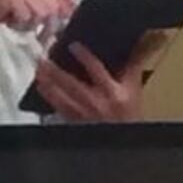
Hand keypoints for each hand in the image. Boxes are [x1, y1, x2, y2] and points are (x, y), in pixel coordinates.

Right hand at [0, 0, 77, 34]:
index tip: (69, 17)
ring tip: (19, 21)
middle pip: (54, 5)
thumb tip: (68, 12)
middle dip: (48, 22)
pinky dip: (20, 25)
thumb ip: (45, 0)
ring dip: (32, 23)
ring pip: (43, 13)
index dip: (69, 4)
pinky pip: (27, 18)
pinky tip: (10, 20)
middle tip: (40, 31)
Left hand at [29, 38, 145, 123]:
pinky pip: (58, 108)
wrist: (123, 140)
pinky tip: (42, 87)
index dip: (84, 57)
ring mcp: (84, 114)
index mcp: (113, 92)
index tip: (73, 45)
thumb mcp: (135, 89)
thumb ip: (135, 64)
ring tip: (38, 69)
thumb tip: (144, 42)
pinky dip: (49, 97)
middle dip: (55, 70)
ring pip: (60, 97)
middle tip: (43, 57)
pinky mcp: (76, 122)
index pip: (97, 70)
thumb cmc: (130, 114)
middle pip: (71, 84)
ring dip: (47, 83)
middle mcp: (96, 103)